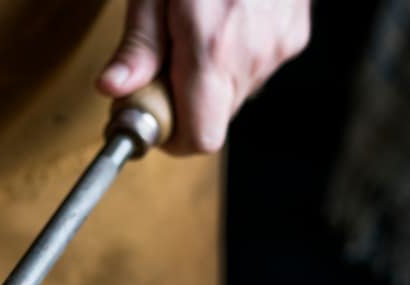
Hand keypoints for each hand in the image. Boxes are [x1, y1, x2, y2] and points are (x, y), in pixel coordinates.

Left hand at [96, 0, 309, 153]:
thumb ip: (138, 44)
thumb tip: (113, 89)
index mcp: (213, 47)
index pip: (200, 138)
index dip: (172, 138)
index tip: (150, 115)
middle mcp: (253, 54)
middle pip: (215, 119)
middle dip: (184, 104)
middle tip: (161, 66)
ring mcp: (280, 45)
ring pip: (235, 95)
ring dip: (208, 81)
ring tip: (191, 34)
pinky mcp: (295, 33)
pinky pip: (257, 67)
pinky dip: (234, 59)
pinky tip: (221, 22)